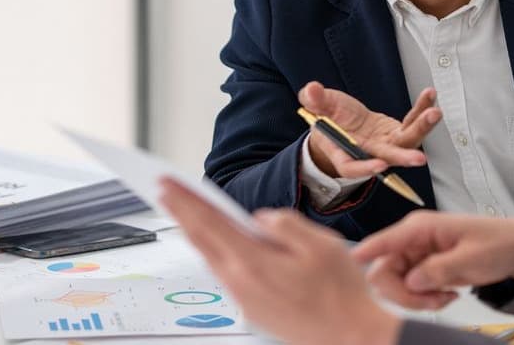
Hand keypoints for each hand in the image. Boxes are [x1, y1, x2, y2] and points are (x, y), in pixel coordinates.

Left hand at [159, 178, 401, 344]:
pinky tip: (219, 245)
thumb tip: (260, 218)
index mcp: (253, 262)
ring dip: (196, 233)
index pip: (208, 222)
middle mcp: (240, 283)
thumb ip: (285, 224)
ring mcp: (243, 299)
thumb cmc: (341, 294)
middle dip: (180, 212)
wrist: (350, 336)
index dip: (184, 200)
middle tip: (164, 192)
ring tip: (187, 213)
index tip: (166, 184)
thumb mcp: (321, 244)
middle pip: (200, 240)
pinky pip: (224, 273)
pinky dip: (214, 253)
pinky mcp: (251, 309)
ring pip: (210, 258)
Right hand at [299, 81, 440, 177]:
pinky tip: (429, 95)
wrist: (342, 122)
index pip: (352, 167)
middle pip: (388, 157)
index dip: (365, 168)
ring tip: (434, 113)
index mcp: (344, 153)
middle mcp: (369, 153)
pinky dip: (421, 109)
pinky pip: (411, 121)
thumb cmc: (329, 118)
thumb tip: (311, 90)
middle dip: (403, 157)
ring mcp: (387, 144)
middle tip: (419, 158)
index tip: (379, 165)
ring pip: (407, 140)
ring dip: (422, 128)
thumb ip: (314, 100)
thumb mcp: (317, 107)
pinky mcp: (397, 133)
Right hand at [351, 211, 513, 309]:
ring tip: (445, 297)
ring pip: (395, 286)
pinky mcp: (423, 269)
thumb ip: (439, 269)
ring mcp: (416, 255)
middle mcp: (412, 239)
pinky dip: (426, 299)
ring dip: (417, 299)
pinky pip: (410, 291)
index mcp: (421, 227)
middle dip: (404, 294)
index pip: (384, 240)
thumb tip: (411, 282)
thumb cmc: (500, 242)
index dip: (366, 252)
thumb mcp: (472, 257)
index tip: (352, 263)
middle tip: (435, 300)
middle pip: (383, 272)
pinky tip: (447, 295)